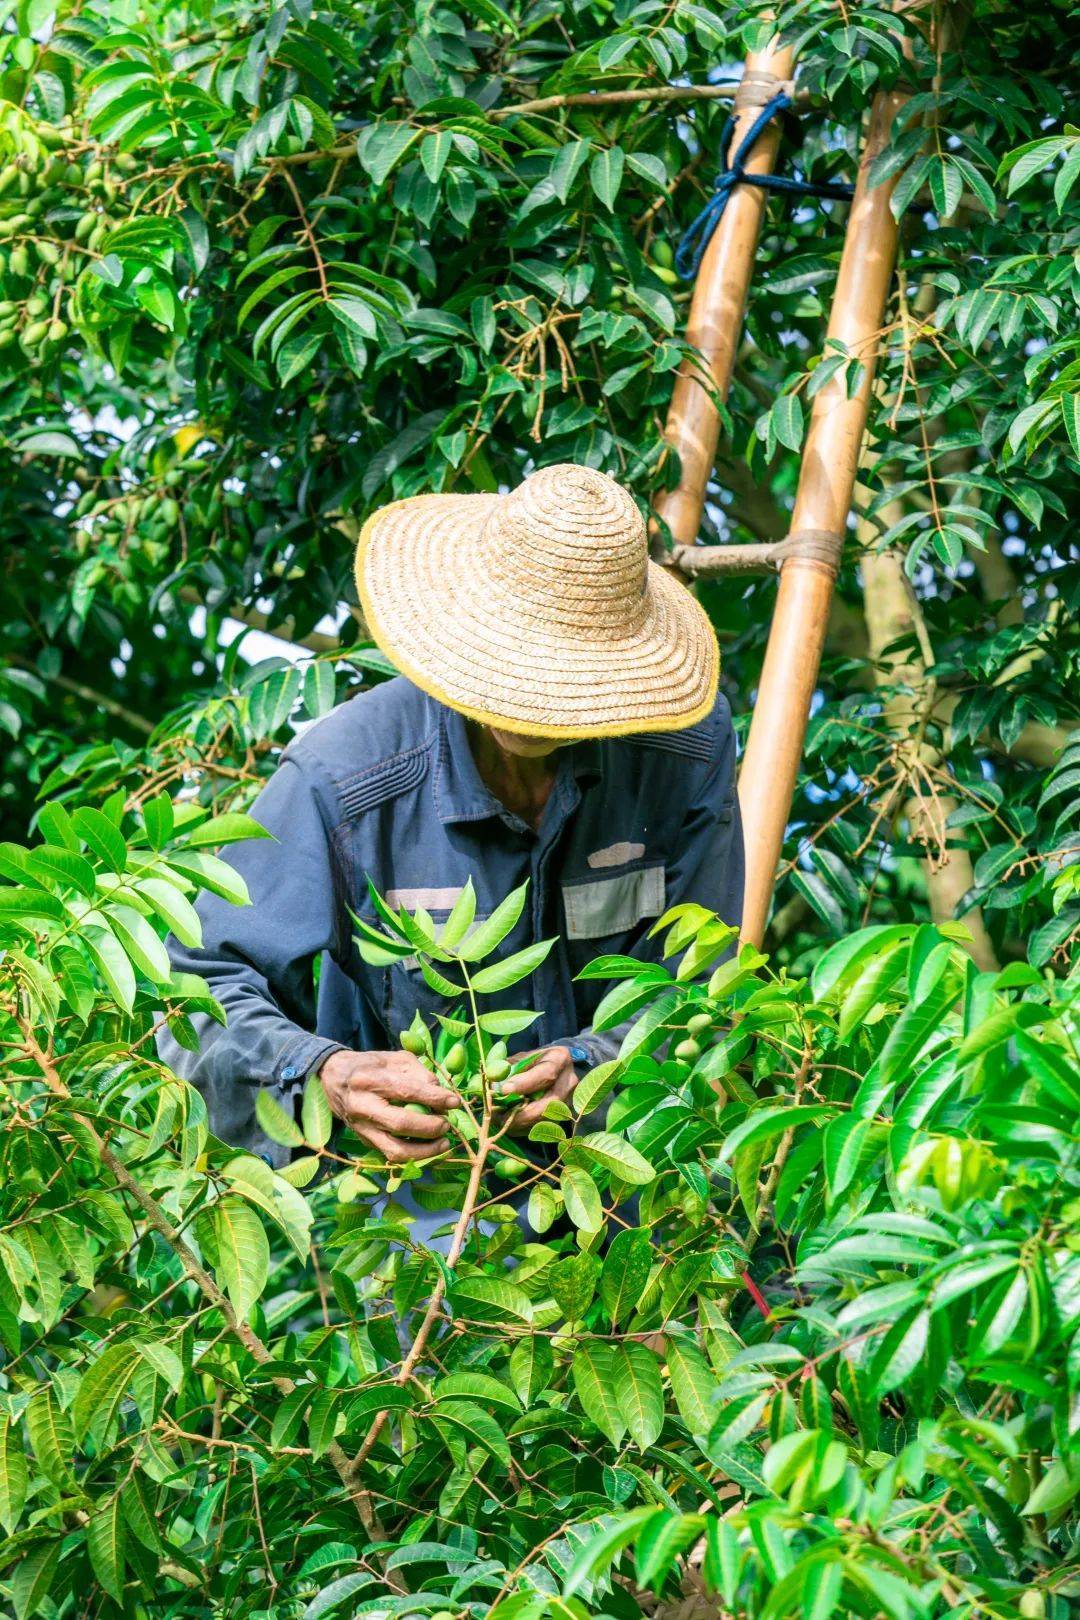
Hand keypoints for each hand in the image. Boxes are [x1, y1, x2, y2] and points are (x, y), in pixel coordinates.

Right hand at [318, 1049, 459, 1164]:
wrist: (333, 1078)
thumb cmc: (370, 1065)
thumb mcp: (394, 1058)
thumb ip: (419, 1073)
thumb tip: (441, 1095)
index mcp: (368, 1079)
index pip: (406, 1091)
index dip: (434, 1098)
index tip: (454, 1102)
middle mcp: (361, 1106)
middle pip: (400, 1123)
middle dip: (430, 1127)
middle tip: (448, 1124)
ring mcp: (360, 1128)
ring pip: (395, 1149)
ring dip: (425, 1151)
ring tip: (444, 1143)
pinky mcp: (363, 1141)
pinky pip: (391, 1155)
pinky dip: (414, 1156)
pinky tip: (430, 1149)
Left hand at [496, 1046, 576, 1132]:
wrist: (554, 1070)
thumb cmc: (534, 1062)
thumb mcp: (521, 1057)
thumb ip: (506, 1067)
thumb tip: (491, 1080)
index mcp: (559, 1059)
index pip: (546, 1074)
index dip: (524, 1084)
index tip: (504, 1090)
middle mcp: (568, 1083)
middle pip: (549, 1104)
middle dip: (521, 1113)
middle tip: (499, 1115)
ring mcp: (567, 1103)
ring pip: (544, 1121)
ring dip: (519, 1123)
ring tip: (499, 1118)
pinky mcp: (561, 1118)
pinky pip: (540, 1130)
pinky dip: (521, 1129)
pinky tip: (508, 1122)